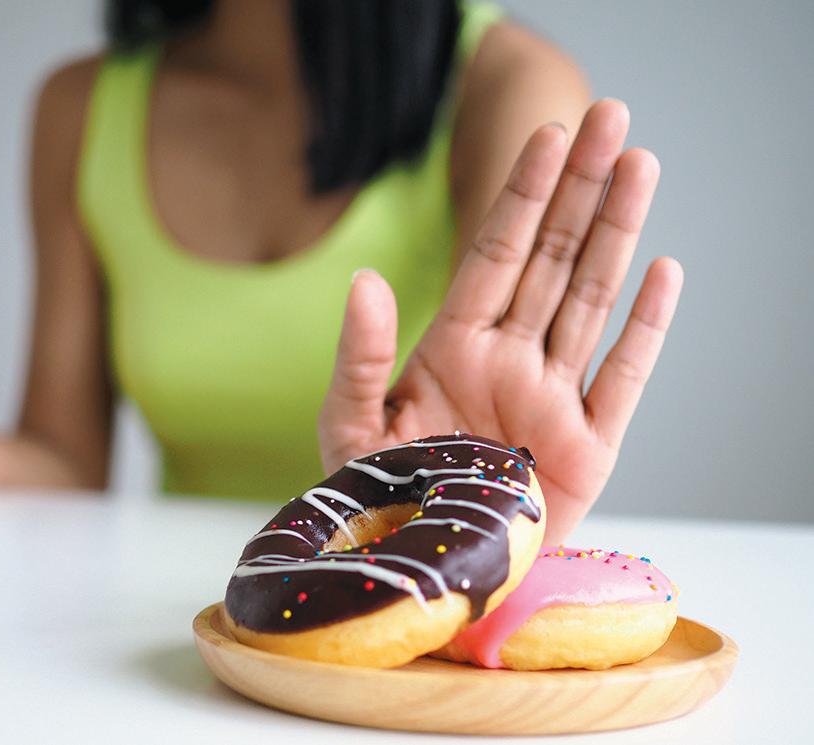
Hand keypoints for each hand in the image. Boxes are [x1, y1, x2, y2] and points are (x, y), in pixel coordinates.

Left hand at [318, 100, 682, 543]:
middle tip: (611, 118)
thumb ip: (359, 356)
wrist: (418, 571)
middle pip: (552, 258)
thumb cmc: (378, 502)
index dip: (522, 194)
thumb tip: (365, 280)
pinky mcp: (588, 448)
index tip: (547, 136)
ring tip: (640, 165)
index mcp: (453, 347)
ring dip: (617, 233)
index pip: (494, 253)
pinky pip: (623, 378)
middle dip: (580, 189)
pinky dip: (645, 329)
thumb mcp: (350, 427)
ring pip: (591, 300)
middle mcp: (509, 360)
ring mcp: (552, 399)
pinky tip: (664, 272)